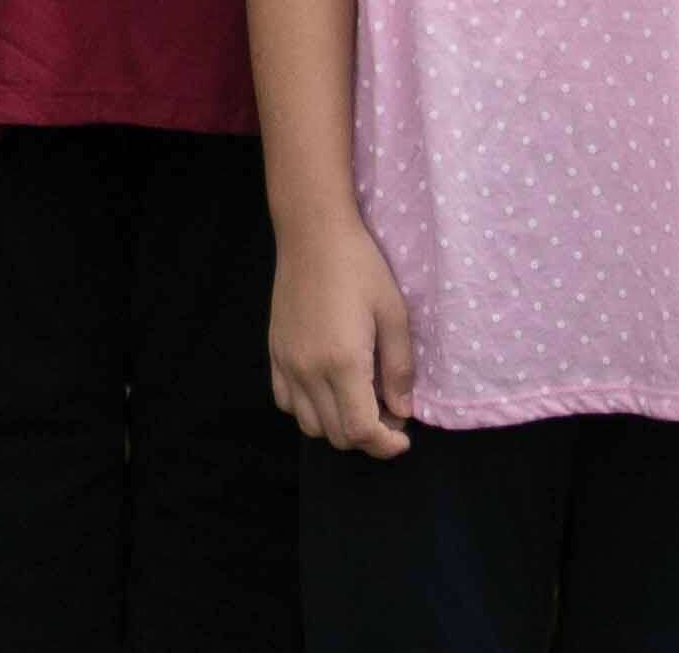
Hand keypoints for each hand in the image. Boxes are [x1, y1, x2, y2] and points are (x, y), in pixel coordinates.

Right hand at [267, 217, 419, 455]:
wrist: (313, 234)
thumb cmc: (360, 267)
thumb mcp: (394, 313)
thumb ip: (399, 368)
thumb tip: (402, 411)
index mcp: (343, 362)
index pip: (360, 431)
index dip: (385, 445)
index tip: (403, 438)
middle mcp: (309, 371)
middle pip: (335, 435)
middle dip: (368, 438)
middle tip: (391, 415)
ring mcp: (287, 364)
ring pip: (309, 425)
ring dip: (338, 427)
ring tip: (361, 403)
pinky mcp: (275, 354)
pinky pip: (287, 402)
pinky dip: (310, 410)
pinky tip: (329, 390)